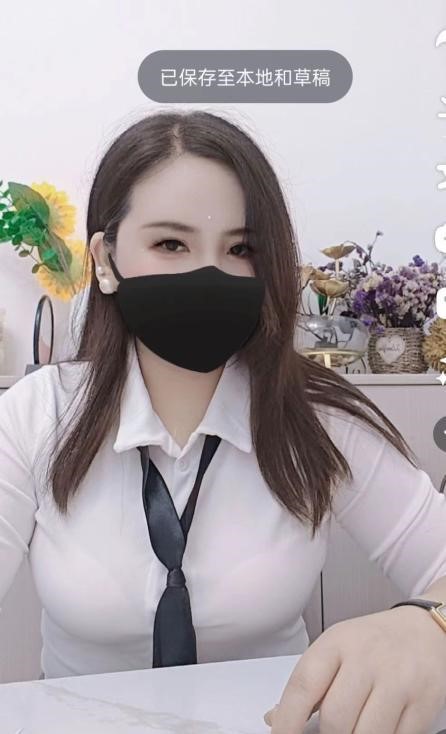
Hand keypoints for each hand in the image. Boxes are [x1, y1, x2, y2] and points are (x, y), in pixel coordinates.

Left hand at [263, 606, 445, 732]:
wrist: (426, 629)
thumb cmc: (375, 642)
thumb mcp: (336, 647)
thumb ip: (308, 683)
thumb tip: (275, 719)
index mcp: (337, 642)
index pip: (303, 686)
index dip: (287, 721)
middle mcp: (367, 658)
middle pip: (335, 719)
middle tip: (330, 731)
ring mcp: (399, 681)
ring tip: (354, 729)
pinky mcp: (424, 703)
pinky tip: (379, 727)